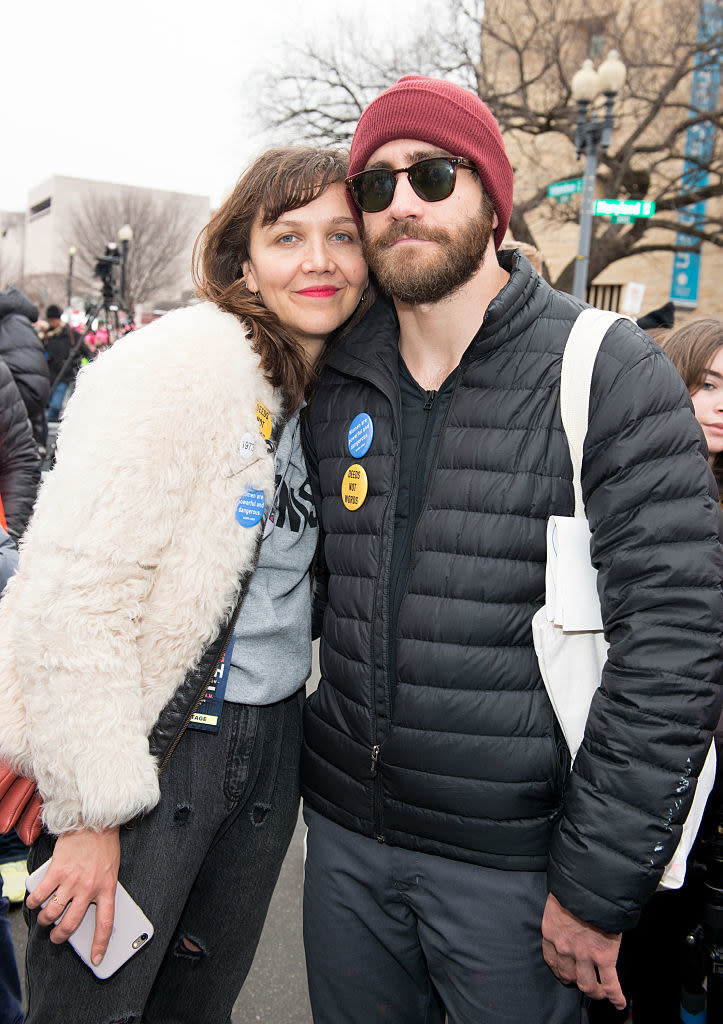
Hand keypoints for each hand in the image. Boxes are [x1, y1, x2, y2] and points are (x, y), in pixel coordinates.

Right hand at [26, 826, 120, 965]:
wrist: (94, 820)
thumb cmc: (103, 845)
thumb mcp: (111, 870)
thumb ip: (101, 889)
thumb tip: (88, 909)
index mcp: (107, 888)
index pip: (106, 923)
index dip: (100, 944)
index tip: (97, 959)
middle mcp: (89, 888)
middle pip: (71, 924)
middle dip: (60, 936)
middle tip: (56, 937)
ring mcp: (71, 880)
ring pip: (52, 913)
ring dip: (45, 919)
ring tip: (44, 917)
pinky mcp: (56, 871)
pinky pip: (40, 895)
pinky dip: (34, 901)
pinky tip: (34, 901)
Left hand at [541, 892, 624, 1008]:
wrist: (590, 881)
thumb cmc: (574, 885)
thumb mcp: (559, 900)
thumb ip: (561, 916)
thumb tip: (569, 917)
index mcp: (551, 932)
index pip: (552, 961)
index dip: (560, 971)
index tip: (566, 974)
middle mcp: (564, 947)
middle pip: (568, 977)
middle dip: (576, 983)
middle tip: (584, 983)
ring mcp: (584, 954)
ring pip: (588, 985)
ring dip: (595, 992)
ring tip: (602, 993)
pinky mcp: (603, 956)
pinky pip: (610, 983)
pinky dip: (616, 996)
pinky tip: (620, 1002)